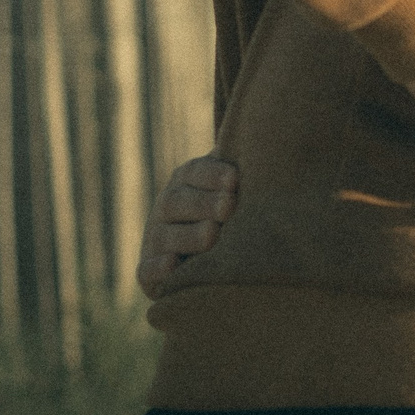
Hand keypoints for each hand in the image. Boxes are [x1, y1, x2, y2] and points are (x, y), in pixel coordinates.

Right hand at [138, 155, 237, 298]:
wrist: (210, 255)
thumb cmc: (236, 211)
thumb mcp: (237, 188)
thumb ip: (245, 171)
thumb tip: (268, 143)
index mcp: (185, 182)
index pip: (194, 172)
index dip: (211, 174)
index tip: (235, 178)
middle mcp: (165, 208)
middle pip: (177, 202)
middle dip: (203, 203)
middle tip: (228, 206)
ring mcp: (155, 239)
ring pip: (164, 236)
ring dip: (188, 235)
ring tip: (212, 234)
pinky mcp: (149, 271)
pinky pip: (146, 270)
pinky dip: (157, 269)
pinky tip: (172, 264)